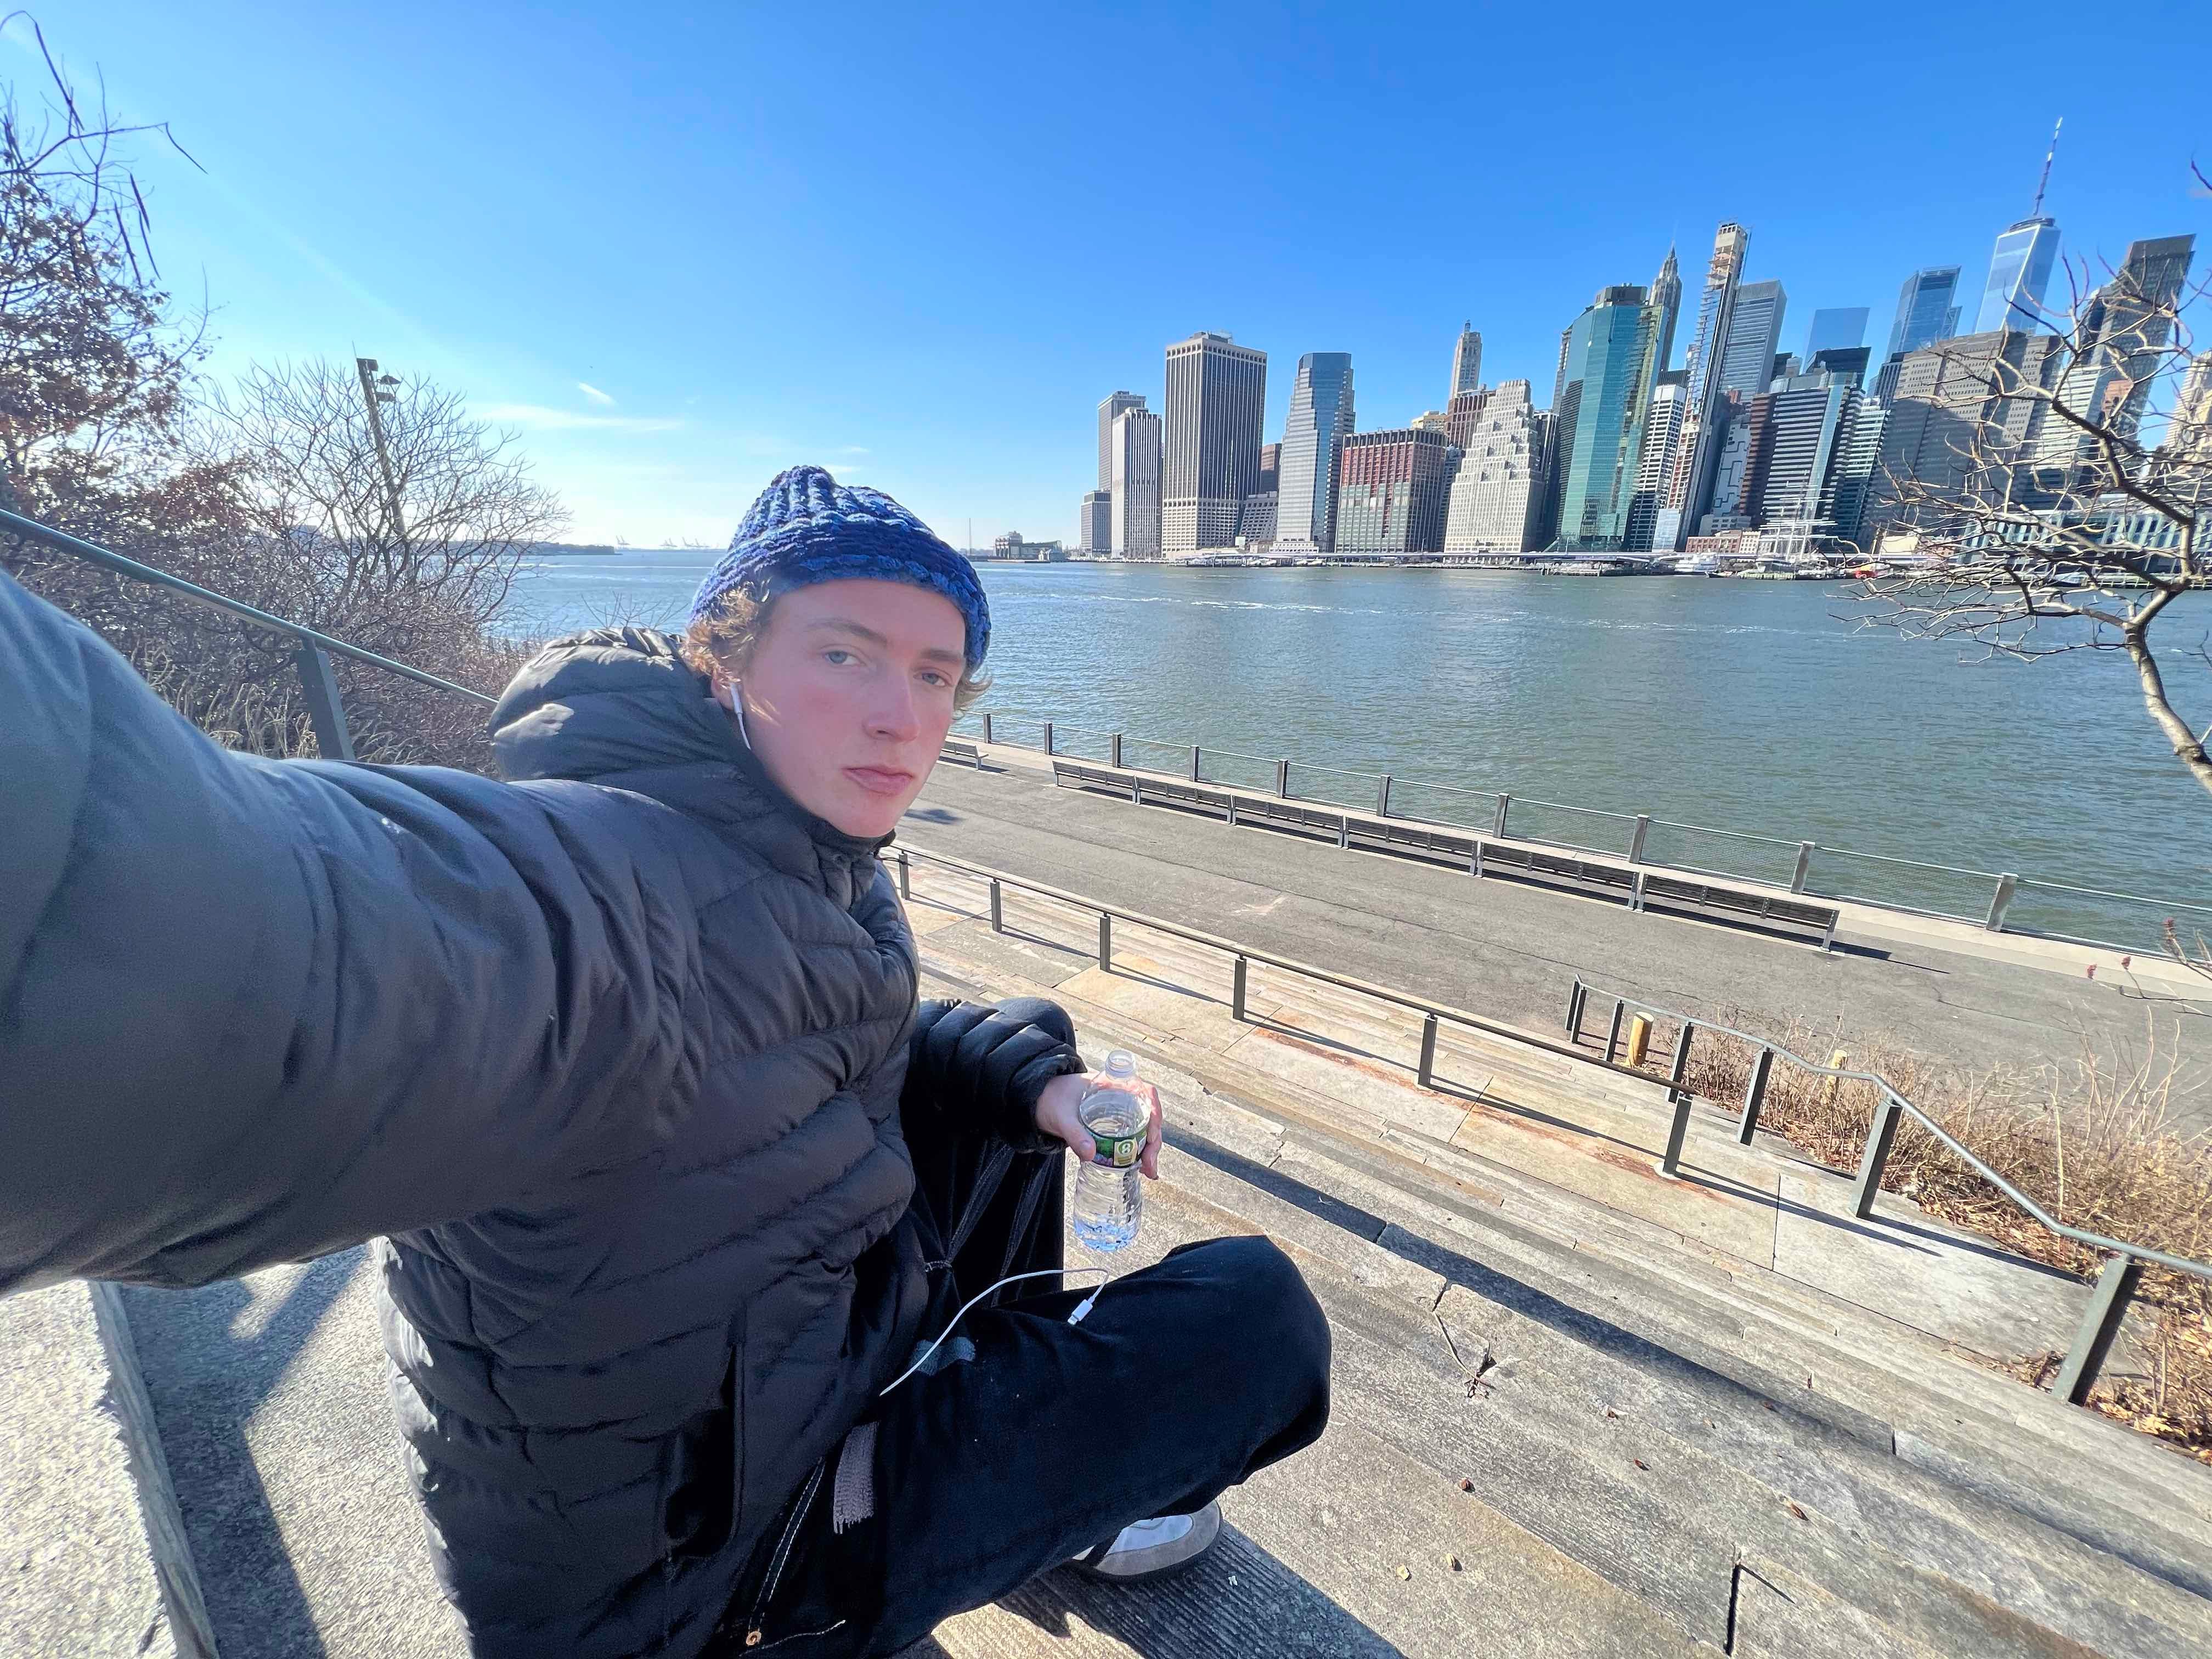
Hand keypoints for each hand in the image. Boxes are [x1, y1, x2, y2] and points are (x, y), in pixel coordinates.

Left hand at [1033, 1070, 1161, 1178]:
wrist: (1038, 1100)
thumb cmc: (1050, 1100)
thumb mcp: (1061, 1116)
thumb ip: (1074, 1133)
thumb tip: (1090, 1154)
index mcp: (1113, 1085)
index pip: (1144, 1091)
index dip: (1154, 1110)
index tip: (1151, 1132)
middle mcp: (1121, 1097)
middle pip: (1148, 1114)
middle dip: (1153, 1140)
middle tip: (1149, 1165)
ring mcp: (1118, 1112)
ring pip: (1144, 1127)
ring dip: (1149, 1148)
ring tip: (1148, 1170)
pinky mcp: (1113, 1125)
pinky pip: (1132, 1135)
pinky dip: (1139, 1151)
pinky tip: (1140, 1166)